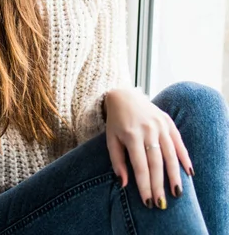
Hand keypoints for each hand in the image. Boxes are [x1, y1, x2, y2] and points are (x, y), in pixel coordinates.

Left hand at [104, 89, 192, 208]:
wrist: (125, 96)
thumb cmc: (116, 122)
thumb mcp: (111, 139)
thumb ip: (117, 161)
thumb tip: (123, 184)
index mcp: (131, 135)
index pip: (140, 165)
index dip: (144, 185)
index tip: (147, 203)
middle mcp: (147, 129)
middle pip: (156, 162)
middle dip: (159, 185)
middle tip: (162, 204)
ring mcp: (159, 124)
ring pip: (170, 153)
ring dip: (174, 174)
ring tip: (177, 192)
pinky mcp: (167, 121)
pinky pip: (178, 141)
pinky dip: (184, 157)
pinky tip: (189, 172)